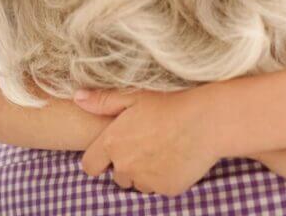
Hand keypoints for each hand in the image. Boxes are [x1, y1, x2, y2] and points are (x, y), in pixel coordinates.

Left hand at [73, 88, 216, 195]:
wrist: (207, 120)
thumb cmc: (172, 103)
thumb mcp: (136, 95)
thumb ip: (104, 101)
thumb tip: (77, 97)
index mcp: (112, 143)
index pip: (90, 165)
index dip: (101, 159)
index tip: (115, 150)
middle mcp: (125, 166)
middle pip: (118, 176)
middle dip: (128, 164)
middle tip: (148, 144)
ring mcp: (146, 180)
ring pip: (140, 183)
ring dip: (146, 173)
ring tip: (165, 150)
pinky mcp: (166, 189)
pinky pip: (160, 187)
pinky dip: (166, 177)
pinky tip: (178, 158)